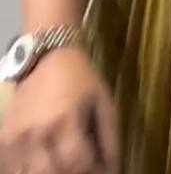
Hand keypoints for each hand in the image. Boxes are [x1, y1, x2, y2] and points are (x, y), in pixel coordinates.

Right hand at [0, 47, 118, 172]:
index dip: (92, 172)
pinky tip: (43, 165)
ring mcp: (17, 137)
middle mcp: (38, 132)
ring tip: (61, 165)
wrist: (46, 56)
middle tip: (79, 168)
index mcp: (65, 120)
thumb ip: (109, 139)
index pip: (77, 164)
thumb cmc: (79, 78)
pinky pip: (12, 168)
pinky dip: (27, 172)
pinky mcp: (5, 138)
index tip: (99, 169)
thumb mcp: (103, 102)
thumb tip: (113, 170)